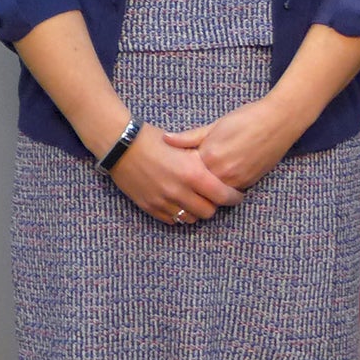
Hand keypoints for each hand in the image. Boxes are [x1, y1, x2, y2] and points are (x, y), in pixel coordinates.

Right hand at [108, 126, 244, 224]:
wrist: (122, 145)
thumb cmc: (157, 139)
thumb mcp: (187, 145)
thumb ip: (206, 160)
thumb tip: (224, 169)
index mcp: (193, 173)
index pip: (223, 196)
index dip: (234, 197)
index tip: (237, 195)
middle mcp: (179, 191)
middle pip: (209, 211)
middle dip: (216, 205)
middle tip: (217, 197)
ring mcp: (163, 201)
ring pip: (190, 219)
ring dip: (197, 211)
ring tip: (199, 200)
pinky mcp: (149, 207)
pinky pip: (172, 220)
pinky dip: (180, 213)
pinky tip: (182, 202)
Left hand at [163, 97, 304, 190]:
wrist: (280, 120)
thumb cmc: (248, 117)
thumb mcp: (216, 124)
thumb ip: (190, 136)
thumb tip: (165, 139)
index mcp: (209, 155)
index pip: (185, 171)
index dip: (179, 170)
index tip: (174, 169)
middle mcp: (221, 171)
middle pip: (197, 187)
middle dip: (191, 186)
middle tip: (183, 184)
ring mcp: (236, 179)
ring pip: (213, 194)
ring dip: (207, 190)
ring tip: (202, 183)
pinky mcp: (249, 182)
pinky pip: (229, 191)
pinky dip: (223, 188)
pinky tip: (222, 179)